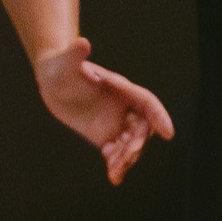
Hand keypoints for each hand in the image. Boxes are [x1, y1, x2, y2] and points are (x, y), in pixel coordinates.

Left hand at [31, 44, 175, 182]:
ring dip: (126, 159)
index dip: (159, 117)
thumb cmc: (62, 65)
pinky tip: (112, 177)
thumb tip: (82, 42)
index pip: (147, 103)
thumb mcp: (67, 61)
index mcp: (121, 89)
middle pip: (141, 128)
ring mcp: (116, 122)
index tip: (168, 133)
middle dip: (136, 144)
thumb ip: (76, 54)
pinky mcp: (104, 135)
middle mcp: (124, 107)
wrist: (53, 78)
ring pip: (130, 144)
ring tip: (114, 173)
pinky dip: (116, 165)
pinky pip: (116, 153)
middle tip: (124, 157)